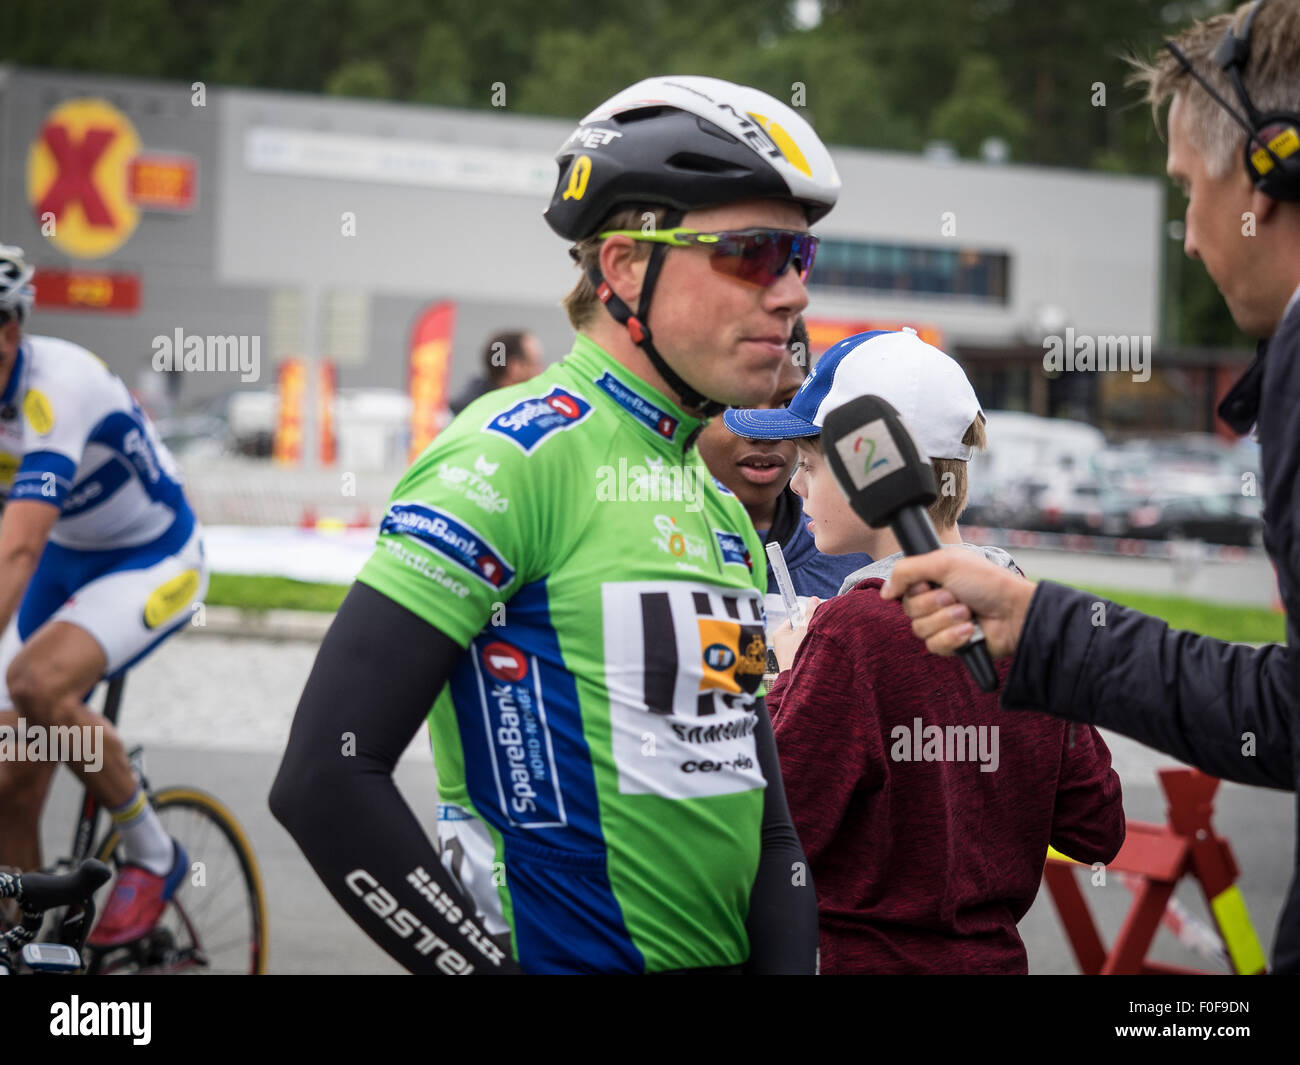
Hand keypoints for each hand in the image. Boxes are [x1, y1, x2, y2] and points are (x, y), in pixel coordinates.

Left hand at [772, 597, 821, 672]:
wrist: (797, 680)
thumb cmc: (796, 655)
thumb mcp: (804, 630)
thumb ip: (809, 615)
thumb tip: (813, 599)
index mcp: (779, 633)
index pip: (794, 619)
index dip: (805, 618)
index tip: (814, 618)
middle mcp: (781, 643)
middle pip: (799, 629)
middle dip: (808, 630)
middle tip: (816, 632)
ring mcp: (787, 653)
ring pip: (802, 640)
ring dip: (810, 640)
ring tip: (815, 643)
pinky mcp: (794, 661)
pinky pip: (803, 650)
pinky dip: (809, 649)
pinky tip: (814, 652)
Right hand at [880, 551, 1034, 659]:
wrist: (1015, 611)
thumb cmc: (987, 582)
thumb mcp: (945, 563)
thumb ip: (907, 570)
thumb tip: (884, 591)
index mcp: (932, 580)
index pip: (902, 589)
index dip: (915, 589)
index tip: (930, 583)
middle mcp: (935, 602)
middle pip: (909, 610)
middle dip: (934, 604)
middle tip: (956, 596)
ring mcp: (943, 625)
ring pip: (920, 630)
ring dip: (946, 620)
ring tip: (968, 613)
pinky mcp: (952, 645)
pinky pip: (935, 646)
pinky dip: (953, 637)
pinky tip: (970, 630)